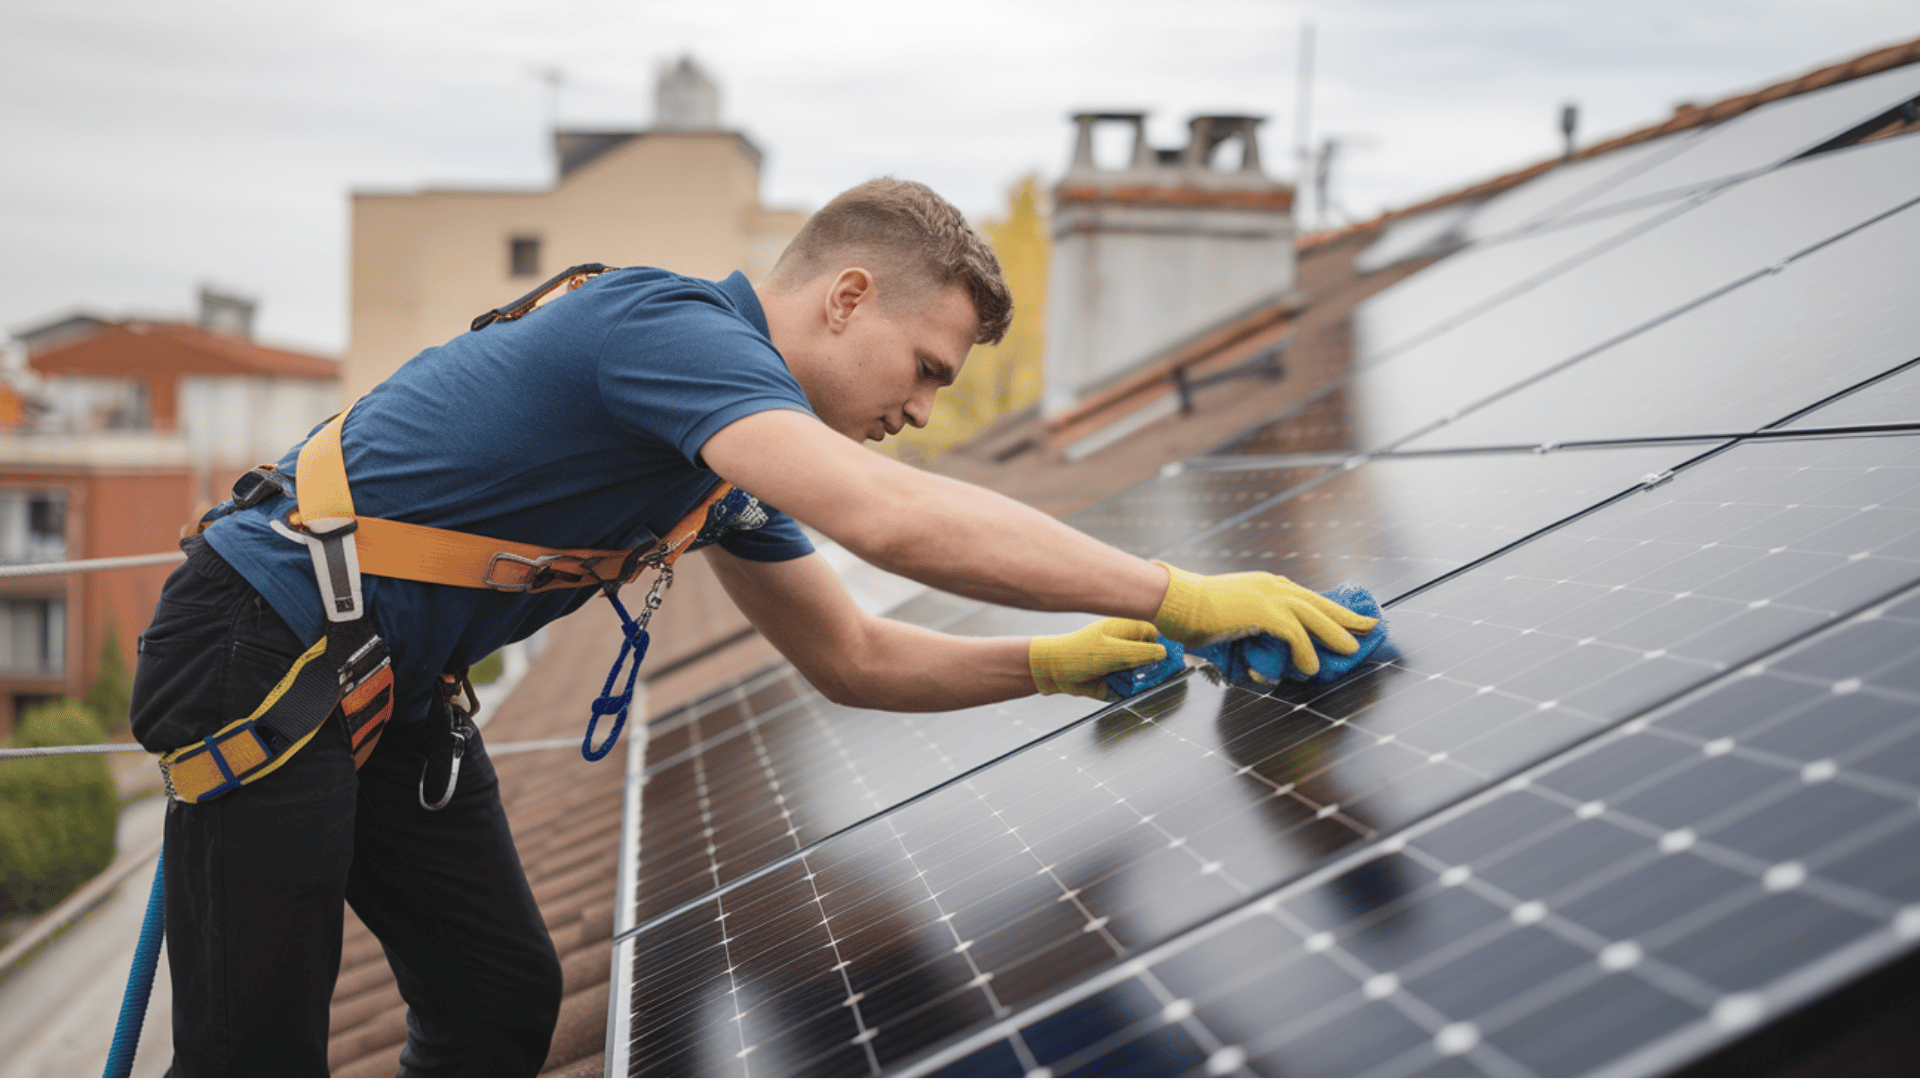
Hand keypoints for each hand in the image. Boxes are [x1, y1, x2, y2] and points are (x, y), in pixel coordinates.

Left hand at [1030, 619, 1168, 699]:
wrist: (1052, 671)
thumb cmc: (1078, 654)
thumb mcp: (1113, 652)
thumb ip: (1140, 653)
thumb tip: (1164, 654)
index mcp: (1124, 630)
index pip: (1153, 635)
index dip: (1162, 646)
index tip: (1171, 660)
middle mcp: (1123, 646)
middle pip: (1150, 657)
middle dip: (1154, 668)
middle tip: (1156, 677)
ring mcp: (1118, 663)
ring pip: (1141, 674)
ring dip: (1140, 681)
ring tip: (1129, 682)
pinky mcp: (1113, 680)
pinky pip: (1128, 687)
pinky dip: (1128, 690)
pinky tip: (1121, 689)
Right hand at [1151, 562, 1378, 674]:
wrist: (1176, 600)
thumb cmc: (1193, 613)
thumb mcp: (1230, 619)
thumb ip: (1250, 632)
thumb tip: (1261, 658)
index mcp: (1266, 585)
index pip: (1306, 597)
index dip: (1328, 610)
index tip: (1345, 619)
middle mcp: (1273, 586)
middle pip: (1319, 603)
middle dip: (1345, 617)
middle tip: (1369, 626)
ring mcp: (1270, 596)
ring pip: (1314, 616)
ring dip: (1336, 634)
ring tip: (1353, 649)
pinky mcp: (1264, 611)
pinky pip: (1296, 634)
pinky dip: (1306, 652)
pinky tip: (1311, 667)